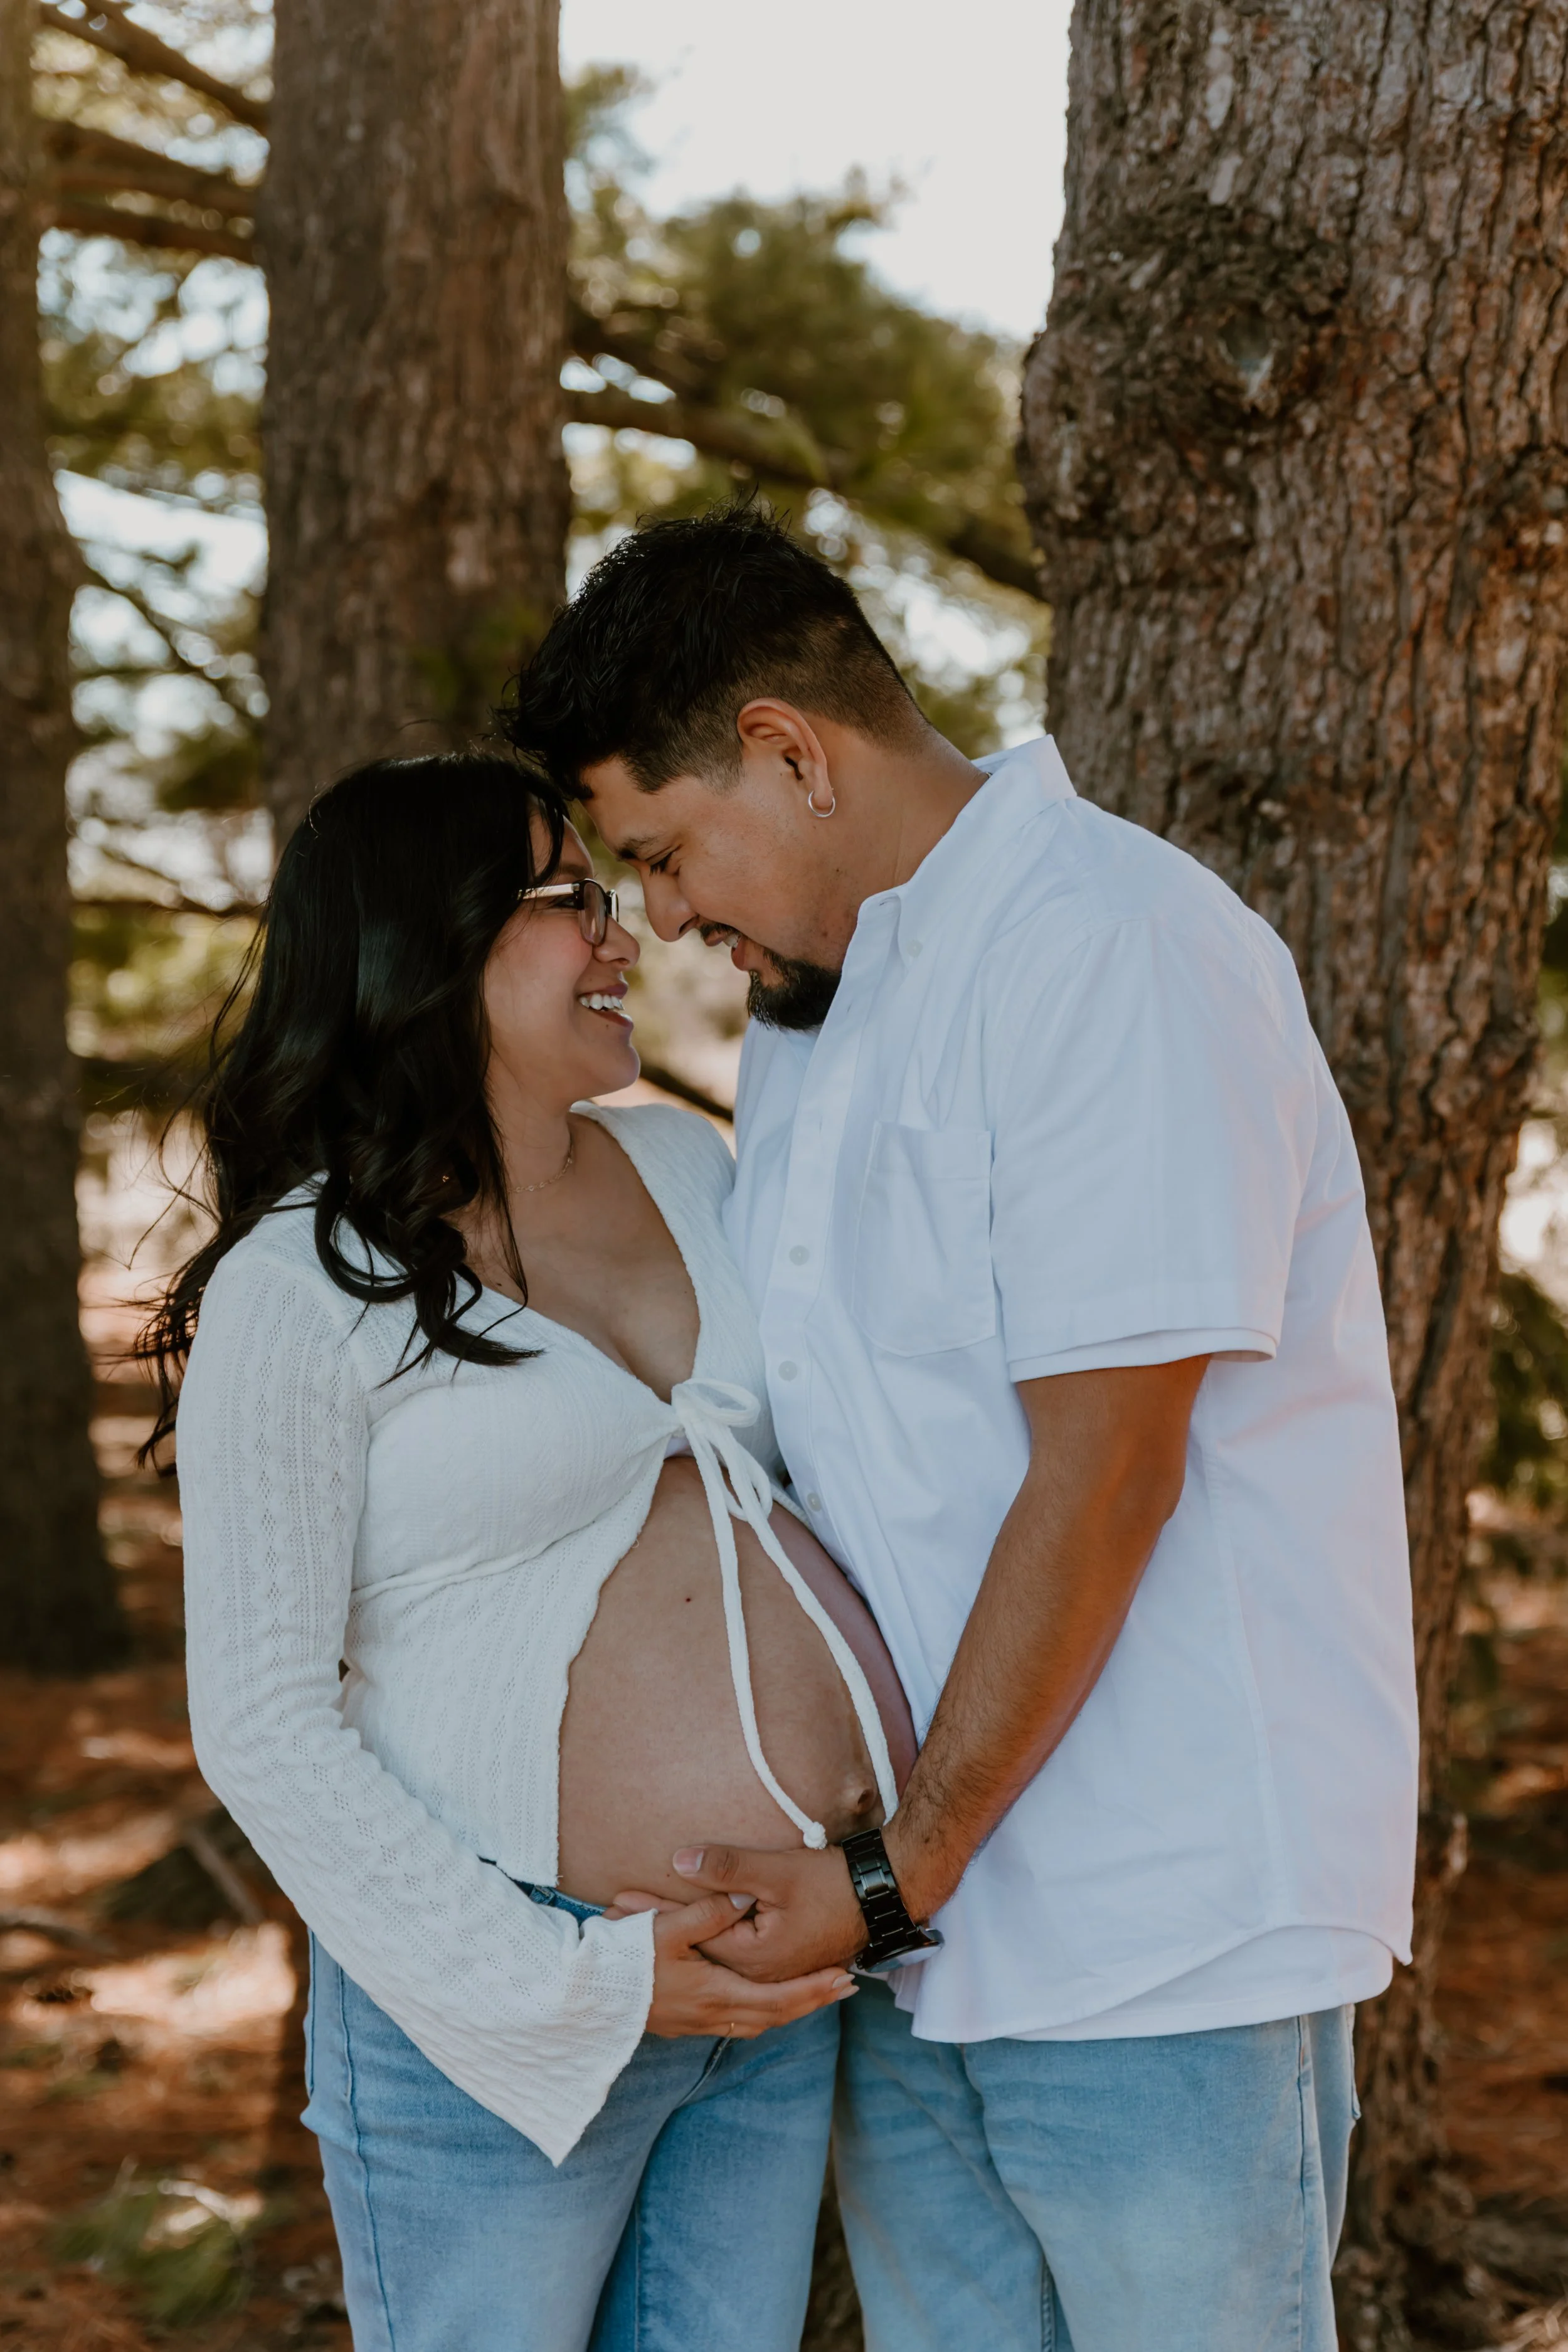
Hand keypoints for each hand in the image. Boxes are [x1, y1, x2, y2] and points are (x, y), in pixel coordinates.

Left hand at [637, 1844, 870, 1983]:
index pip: (691, 1936)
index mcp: (752, 1959)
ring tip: (639, 1936)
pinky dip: (706, 1954)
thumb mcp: (775, 1871)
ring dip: (677, 1943)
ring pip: (713, 1963)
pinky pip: (734, 1968)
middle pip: (697, 1955)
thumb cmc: (831, 1884)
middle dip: (656, 1935)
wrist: (880, 1896)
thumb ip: (727, 1869)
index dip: (653, 1915)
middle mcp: (758, 1976)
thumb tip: (678, 1860)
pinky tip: (694, 1949)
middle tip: (613, 1918)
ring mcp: (771, 1975)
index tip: (618, 1902)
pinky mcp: (782, 1966)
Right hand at [642, 1890, 858, 2037]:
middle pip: (775, 2016)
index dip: (813, 1990)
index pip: (779, 2000)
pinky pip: (737, 2023)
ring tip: (812, 1993)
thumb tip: (742, 1899)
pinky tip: (763, 2000)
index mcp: (714, 1995)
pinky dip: (762, 2012)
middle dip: (810, 2002)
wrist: (583, 1997)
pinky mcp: (683, 2023)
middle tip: (843, 1988)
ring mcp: (695, 2024)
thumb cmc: (623, 1961)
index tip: (844, 1979)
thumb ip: (708, 1913)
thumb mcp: (665, 1929)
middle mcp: (711, 2016)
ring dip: (787, 2009)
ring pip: (756, 2023)